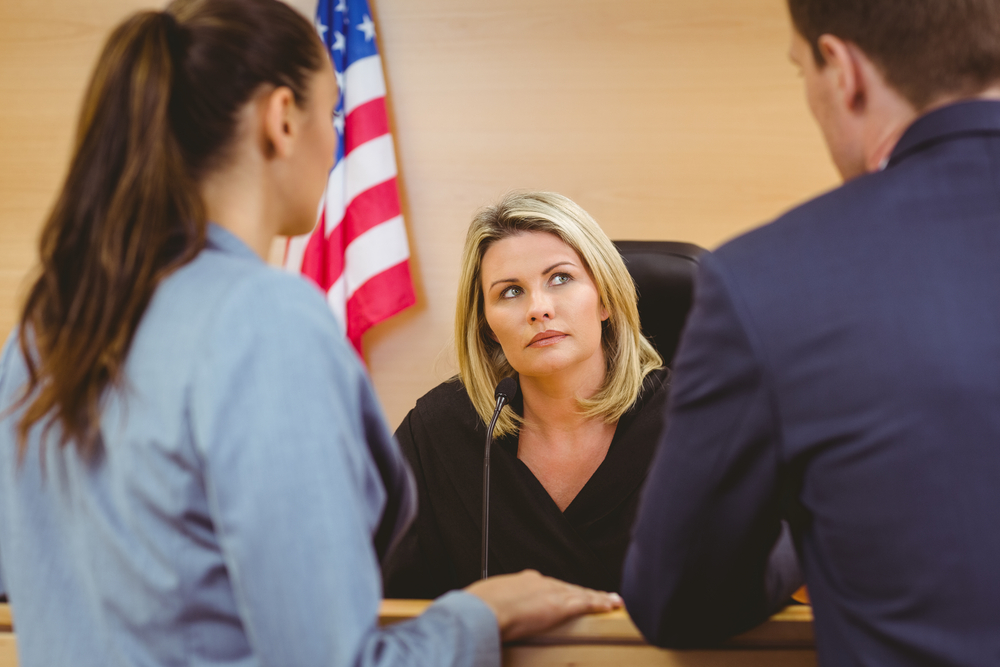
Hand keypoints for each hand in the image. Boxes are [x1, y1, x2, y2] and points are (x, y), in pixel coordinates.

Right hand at [465, 569, 621, 641]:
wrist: (483, 610)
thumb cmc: (479, 608)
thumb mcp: (488, 602)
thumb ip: (498, 606)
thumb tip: (493, 614)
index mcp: (523, 581)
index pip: (549, 585)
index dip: (562, 591)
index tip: (567, 595)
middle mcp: (540, 582)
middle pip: (568, 588)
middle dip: (584, 593)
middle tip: (600, 596)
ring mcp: (551, 593)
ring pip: (581, 594)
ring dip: (598, 597)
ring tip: (613, 600)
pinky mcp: (559, 606)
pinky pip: (586, 603)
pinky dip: (600, 603)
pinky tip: (611, 605)